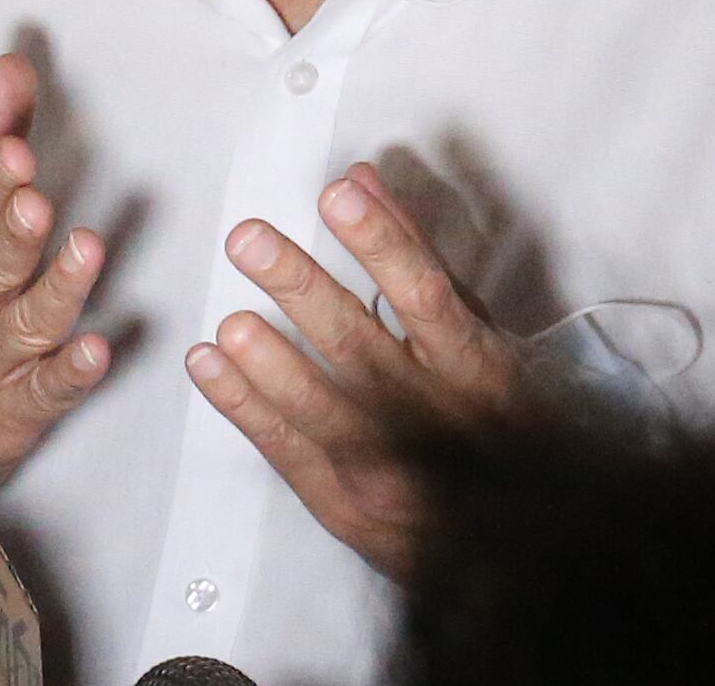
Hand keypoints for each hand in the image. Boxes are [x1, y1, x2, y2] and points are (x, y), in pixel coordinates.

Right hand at [0, 55, 109, 498]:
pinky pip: (44, 394)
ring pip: (21, 326)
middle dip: (10, 234)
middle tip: (36, 202)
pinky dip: (69, 374)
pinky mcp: (13, 412)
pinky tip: (95, 350)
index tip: (14, 153)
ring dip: (55, 289)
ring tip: (85, 251)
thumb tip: (13, 68)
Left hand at [187, 164, 518, 580]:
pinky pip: (287, 451)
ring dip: (270, 363)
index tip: (337, 195)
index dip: (381, 243)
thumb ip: (416, 253)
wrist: (504, 534)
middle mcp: (432, 418)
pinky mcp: (344, 505)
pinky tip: (209, 366)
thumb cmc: (487, 411)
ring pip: (322, 410)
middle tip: (249, 240)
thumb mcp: (473, 329)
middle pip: (360, 347)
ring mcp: (387, 468)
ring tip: (230, 321)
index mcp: (475, 367)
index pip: (426, 296)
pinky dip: (243, 407)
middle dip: (301, 289)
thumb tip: (364, 179)